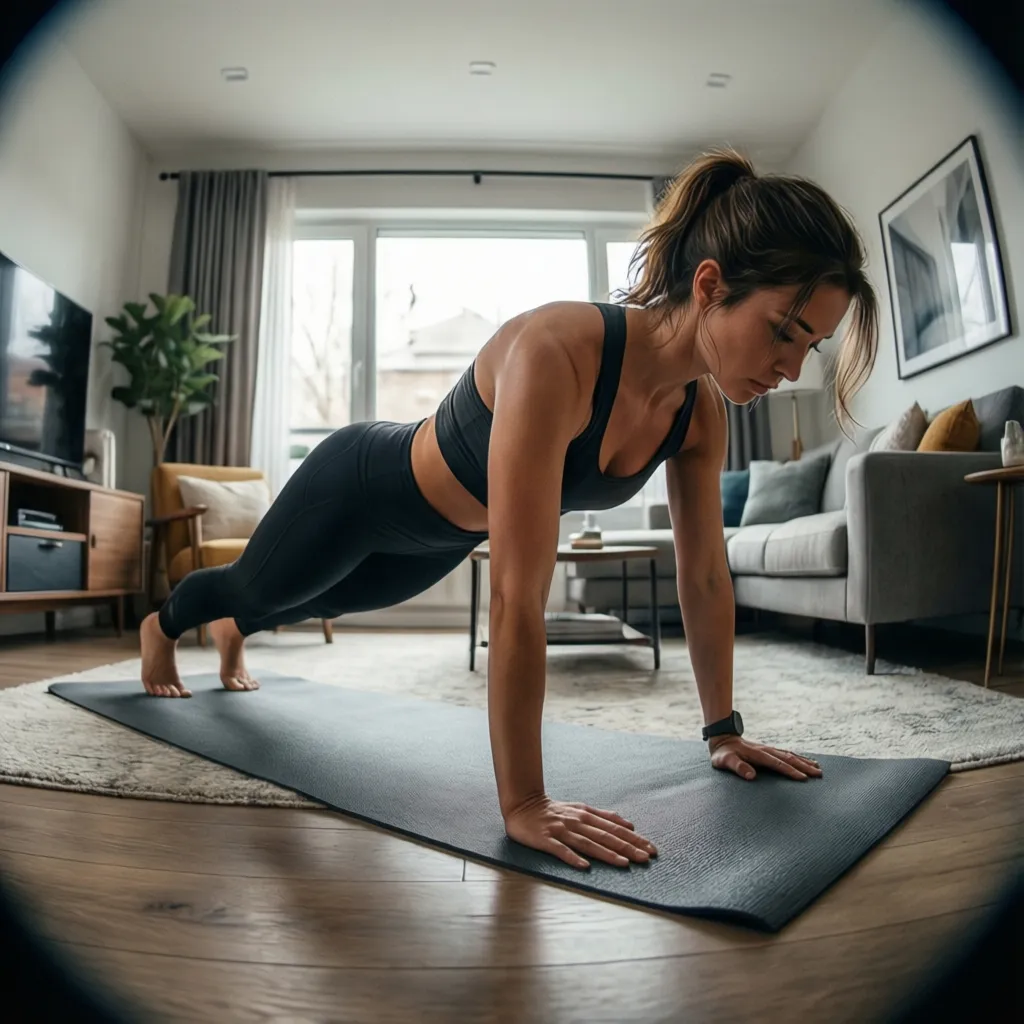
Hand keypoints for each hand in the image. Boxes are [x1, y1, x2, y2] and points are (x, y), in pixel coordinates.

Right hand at [503, 793, 657, 870]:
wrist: (523, 805)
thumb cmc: (554, 811)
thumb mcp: (580, 809)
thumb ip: (603, 816)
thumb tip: (629, 824)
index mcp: (586, 815)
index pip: (615, 828)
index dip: (634, 839)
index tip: (652, 849)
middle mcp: (577, 822)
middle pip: (605, 836)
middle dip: (628, 847)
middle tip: (646, 858)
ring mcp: (561, 831)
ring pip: (588, 843)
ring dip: (607, 854)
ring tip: (624, 864)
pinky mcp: (546, 839)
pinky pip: (561, 850)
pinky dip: (573, 858)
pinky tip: (585, 867)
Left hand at [708, 735, 822, 781]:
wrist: (722, 739)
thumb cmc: (722, 753)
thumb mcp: (724, 761)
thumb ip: (737, 767)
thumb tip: (751, 776)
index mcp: (758, 754)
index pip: (777, 764)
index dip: (790, 771)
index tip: (803, 779)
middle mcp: (766, 750)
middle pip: (789, 758)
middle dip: (804, 767)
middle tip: (819, 775)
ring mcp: (768, 749)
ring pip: (790, 755)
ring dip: (804, 761)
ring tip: (818, 768)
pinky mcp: (769, 750)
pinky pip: (787, 753)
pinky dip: (798, 757)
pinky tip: (806, 761)